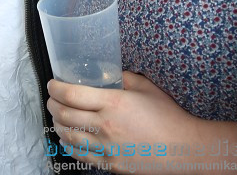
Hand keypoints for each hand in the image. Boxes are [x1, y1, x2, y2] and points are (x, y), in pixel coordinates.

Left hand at [47, 73, 236, 169]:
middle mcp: (106, 126)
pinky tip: (67, 138)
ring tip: (56, 116)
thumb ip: (122, 77)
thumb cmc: (167, 116)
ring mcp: (107, 147)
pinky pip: (80, 155)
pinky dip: (68, 145)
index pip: (72, 94)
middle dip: (52, 104)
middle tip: (52, 98)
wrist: (184, 148)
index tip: (52, 84)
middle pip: (64, 114)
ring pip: (68, 136)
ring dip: (57, 124)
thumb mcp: (146, 88)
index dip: (56, 88)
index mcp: (113, 103)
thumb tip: (104, 71)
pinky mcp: (110, 164)